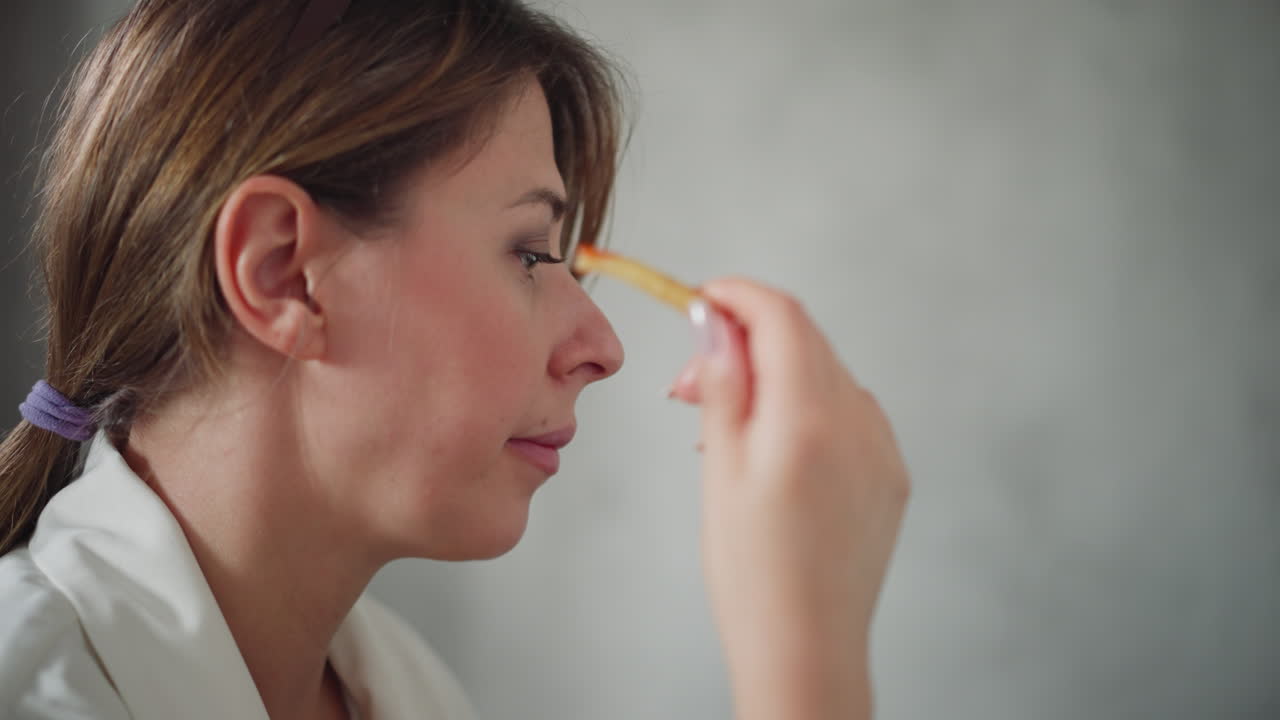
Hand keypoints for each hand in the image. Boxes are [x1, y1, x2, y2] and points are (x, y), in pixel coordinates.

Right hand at [670, 277, 909, 719]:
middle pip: (804, 339)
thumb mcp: (720, 468)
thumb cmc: (752, 572)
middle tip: (690, 384)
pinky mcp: (891, 474)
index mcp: (810, 414)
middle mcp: (859, 420)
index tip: (702, 300)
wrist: (807, 649)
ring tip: (724, 426)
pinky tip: (773, 450)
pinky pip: (849, 413)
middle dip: (745, 340)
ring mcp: (883, 447)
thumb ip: (723, 384)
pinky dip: (806, 408)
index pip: (781, 315)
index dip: (738, 296)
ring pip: (825, 374)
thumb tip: (715, 322)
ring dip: (775, 375)